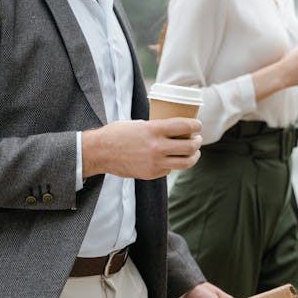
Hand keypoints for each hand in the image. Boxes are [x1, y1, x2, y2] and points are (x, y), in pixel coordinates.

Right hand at [81, 118, 201, 179]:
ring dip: (194, 156)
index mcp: (154, 129)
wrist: (99, 152)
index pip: (185, 126)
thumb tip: (176, 129)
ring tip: (194, 152)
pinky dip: (174, 164)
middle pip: (190, 146)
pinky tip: (172, 159)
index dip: (196, 125)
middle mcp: (157, 147)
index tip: (198, 125)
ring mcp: (155, 163)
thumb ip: (157, 127)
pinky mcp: (151, 174)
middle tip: (197, 139)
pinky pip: (170, 170)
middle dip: (198, 142)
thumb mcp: (139, 124)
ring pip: (185, 162)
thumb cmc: (118, 133)